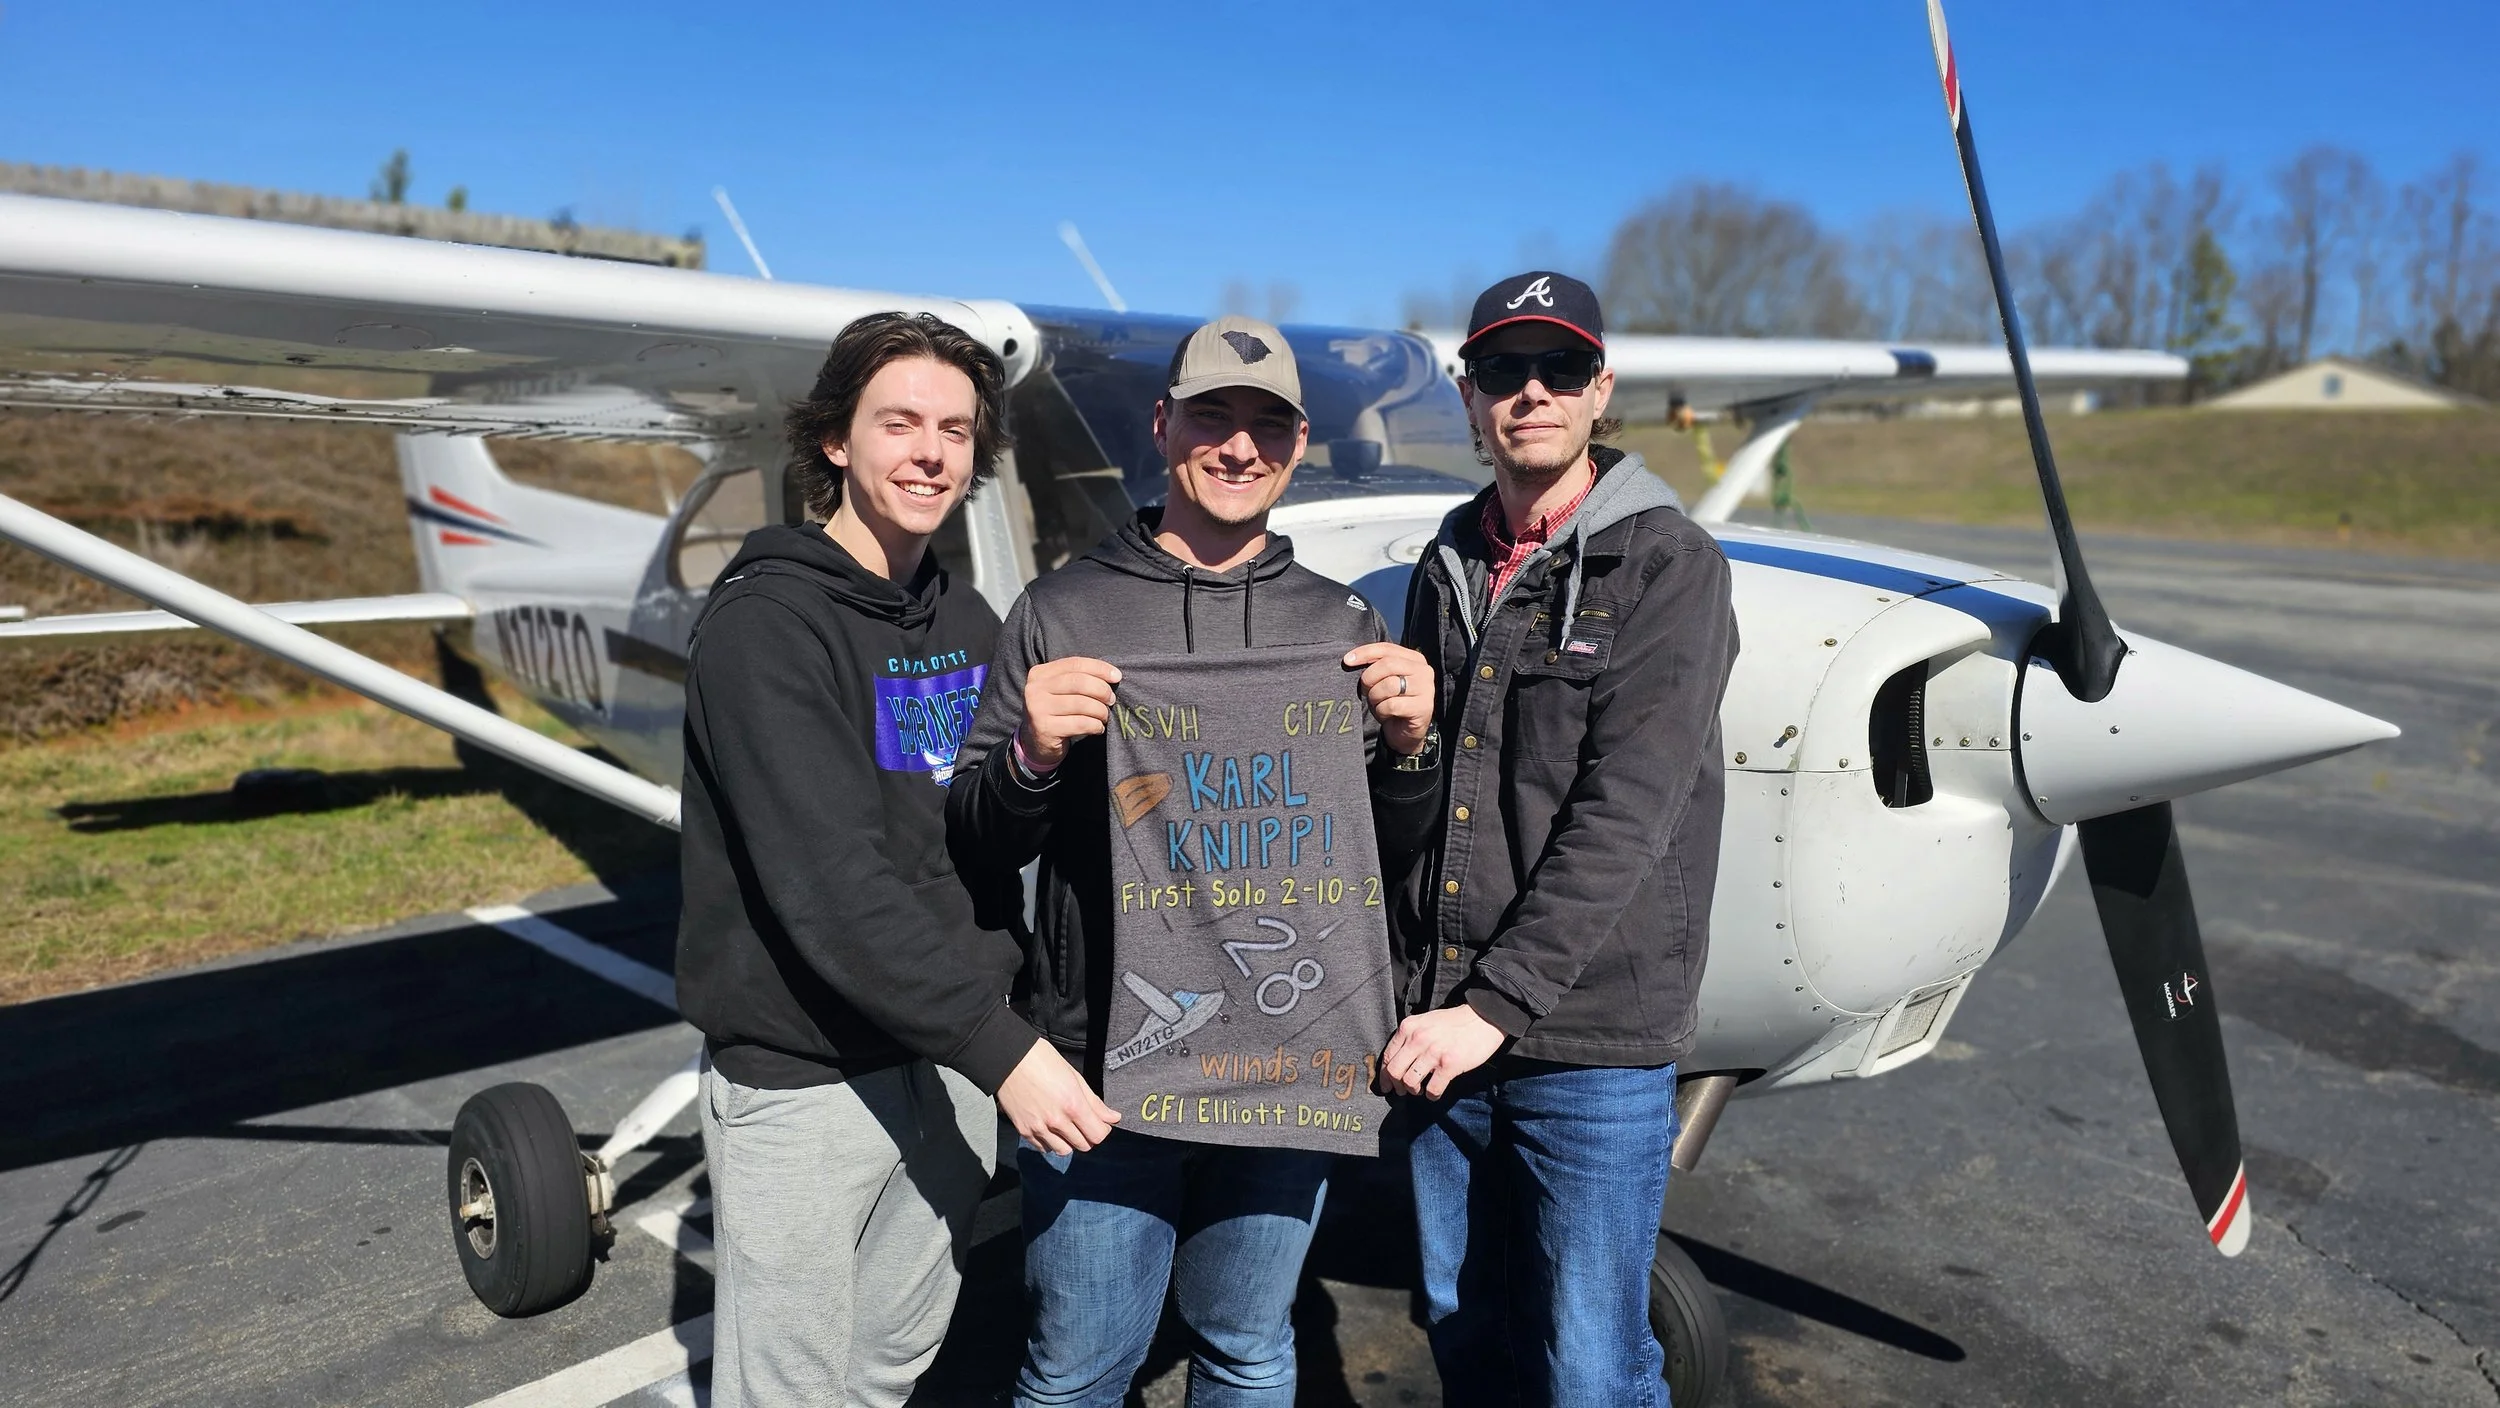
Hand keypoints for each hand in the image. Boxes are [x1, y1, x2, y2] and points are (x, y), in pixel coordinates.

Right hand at [995, 1039, 1120, 1155]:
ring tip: (1066, 1126)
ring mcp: (1038, 1127)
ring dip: (1069, 1142)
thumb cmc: (1043, 1061)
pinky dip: (1050, 1142)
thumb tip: (1114, 1118)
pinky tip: (1050, 1128)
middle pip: (1083, 1145)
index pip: (1097, 1135)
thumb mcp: (1074, 1076)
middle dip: (1087, 1136)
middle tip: (1083, 1122)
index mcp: (1073, 1104)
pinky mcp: (1023, 1130)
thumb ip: (1094, 1102)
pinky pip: (1044, 1148)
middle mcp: (1056, 1120)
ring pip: (1064, 1150)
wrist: (1008, 1058)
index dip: (1102, 1130)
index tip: (1099, 1122)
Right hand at [1017, 657, 1121, 771]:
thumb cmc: (1057, 711)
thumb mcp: (1061, 690)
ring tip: (1105, 715)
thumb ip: (1079, 678)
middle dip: (1101, 690)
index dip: (1099, 668)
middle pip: (1079, 682)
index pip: (1075, 664)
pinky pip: (1080, 723)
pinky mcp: (1045, 728)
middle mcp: (1035, 688)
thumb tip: (1112, 675)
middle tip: (1111, 700)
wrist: (1037, 742)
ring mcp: (1038, 709)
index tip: (1117, 676)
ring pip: (1081, 704)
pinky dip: (1095, 725)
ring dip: (1100, 710)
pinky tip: (1098, 728)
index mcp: (1040, 673)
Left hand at [1344, 642, 1433, 757]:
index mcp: (1415, 659)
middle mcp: (1424, 671)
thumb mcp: (1384, 680)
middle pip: (1387, 664)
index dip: (1365, 652)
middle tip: (1366, 691)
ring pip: (1388, 685)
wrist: (1405, 733)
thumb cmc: (1392, 702)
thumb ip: (1376, 666)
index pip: (1386, 648)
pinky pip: (1391, 705)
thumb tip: (1350, 659)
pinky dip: (1381, 711)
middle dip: (1369, 678)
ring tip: (1378, 704)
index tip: (1346, 661)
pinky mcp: (1423, 708)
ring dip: (1375, 698)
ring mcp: (1426, 689)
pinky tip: (1386, 715)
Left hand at [1380, 1005, 1507, 1099]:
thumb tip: (1397, 1061)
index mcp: (1409, 1027)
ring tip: (1420, 1089)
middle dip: (1396, 1086)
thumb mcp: (1425, 1021)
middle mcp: (1417, 1039)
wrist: (1483, 1018)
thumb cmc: (1454, 1022)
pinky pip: (1432, 1089)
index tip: (1387, 1085)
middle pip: (1394, 1071)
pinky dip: (1431, 1095)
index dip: (1384, 1075)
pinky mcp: (1449, 1064)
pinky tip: (1435, 1092)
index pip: (1388, 1056)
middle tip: (1402, 1091)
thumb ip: (1410, 1037)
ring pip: (1410, 1081)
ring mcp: (1433, 1052)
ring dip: (1413, 1090)